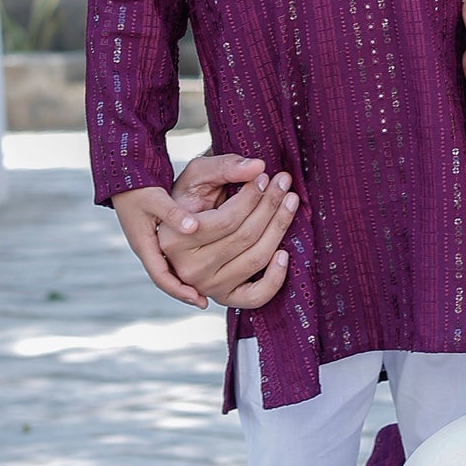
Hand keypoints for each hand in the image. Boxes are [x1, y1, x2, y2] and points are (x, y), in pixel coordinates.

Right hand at [112, 182, 221, 309]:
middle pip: (165, 277)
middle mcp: (146, 248)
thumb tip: (193, 228)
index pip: (160, 276)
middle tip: (203, 302)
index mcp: (143, 244)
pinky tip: (198, 263)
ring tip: (203, 289)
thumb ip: (173, 213)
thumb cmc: (138, 188)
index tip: (198, 299)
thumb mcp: (155, 199)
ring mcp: (149, 243)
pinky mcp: (154, 235)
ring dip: (183, 279)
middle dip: (183, 290)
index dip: (179, 290)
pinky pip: (169, 256)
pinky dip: (181, 264)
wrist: (123, 177)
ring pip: (168, 268)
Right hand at [159, 153, 299, 309]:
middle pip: (244, 237)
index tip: (265, 177)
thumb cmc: (189, 198)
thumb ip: (224, 167)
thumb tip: (258, 167)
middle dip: (270, 205)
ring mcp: (207, 287)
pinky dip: (276, 277)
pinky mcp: (225, 298)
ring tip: (290, 202)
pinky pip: (257, 296)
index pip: (226, 220)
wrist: (181, 228)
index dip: (251, 197)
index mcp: (174, 239)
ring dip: (279, 228)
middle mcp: (189, 269)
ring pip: (256, 258)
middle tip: (284, 183)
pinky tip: (285, 253)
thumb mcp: (197, 175)